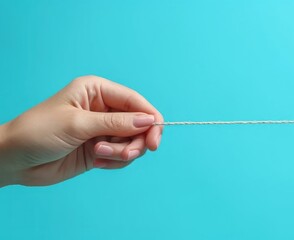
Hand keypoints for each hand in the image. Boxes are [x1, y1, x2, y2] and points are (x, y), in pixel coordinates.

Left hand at [0, 76, 163, 185]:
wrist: (13, 160)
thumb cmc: (38, 132)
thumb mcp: (78, 125)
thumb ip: (116, 123)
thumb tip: (149, 121)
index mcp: (97, 90)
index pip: (136, 102)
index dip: (151, 119)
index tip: (155, 140)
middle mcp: (104, 108)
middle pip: (140, 124)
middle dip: (135, 141)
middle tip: (125, 154)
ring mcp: (103, 129)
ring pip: (133, 142)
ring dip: (122, 152)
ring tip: (99, 155)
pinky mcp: (100, 148)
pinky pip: (122, 155)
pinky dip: (115, 161)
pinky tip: (96, 161)